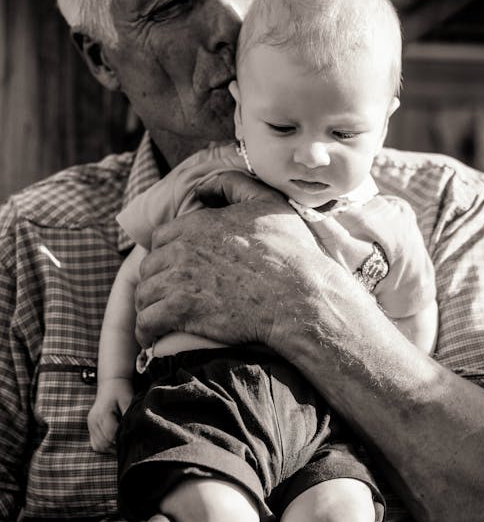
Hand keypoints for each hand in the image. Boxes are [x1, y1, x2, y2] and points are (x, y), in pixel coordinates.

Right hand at [87, 378, 134, 452]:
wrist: (111, 383)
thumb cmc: (122, 391)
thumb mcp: (129, 401)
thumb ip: (129, 418)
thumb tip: (133, 432)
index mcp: (103, 414)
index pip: (111, 436)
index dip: (122, 441)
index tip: (132, 441)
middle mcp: (94, 420)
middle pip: (105, 443)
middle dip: (117, 447)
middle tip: (129, 444)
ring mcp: (90, 424)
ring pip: (99, 446)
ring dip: (111, 448)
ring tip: (122, 443)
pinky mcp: (90, 426)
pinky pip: (95, 443)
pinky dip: (105, 446)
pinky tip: (114, 442)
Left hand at [134, 177, 353, 350]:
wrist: (300, 296)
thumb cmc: (290, 251)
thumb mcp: (267, 202)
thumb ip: (231, 185)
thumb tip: (202, 189)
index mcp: (198, 223)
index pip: (161, 237)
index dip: (166, 253)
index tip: (174, 268)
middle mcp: (183, 248)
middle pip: (150, 266)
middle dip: (156, 280)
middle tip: (166, 295)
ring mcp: (180, 280)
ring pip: (144, 294)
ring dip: (148, 306)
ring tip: (159, 317)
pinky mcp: (182, 311)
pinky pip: (147, 321)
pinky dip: (146, 330)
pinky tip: (152, 337)